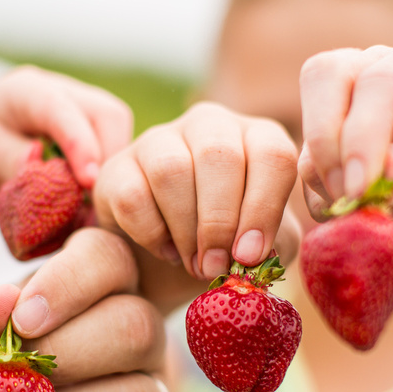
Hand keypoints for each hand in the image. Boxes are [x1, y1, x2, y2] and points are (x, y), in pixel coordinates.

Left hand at [0, 65, 133, 199]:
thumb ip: (7, 157)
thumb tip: (42, 167)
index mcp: (26, 90)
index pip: (63, 109)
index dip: (81, 143)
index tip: (89, 182)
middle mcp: (62, 93)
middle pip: (108, 116)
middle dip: (111, 160)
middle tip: (98, 205)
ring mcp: (80, 115)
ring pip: (120, 136)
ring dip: (115, 174)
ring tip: (96, 211)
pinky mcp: (92, 138)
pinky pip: (116, 156)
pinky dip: (111, 183)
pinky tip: (96, 209)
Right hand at [94, 101, 299, 281]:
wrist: (171, 259)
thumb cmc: (228, 245)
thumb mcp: (262, 246)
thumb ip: (275, 244)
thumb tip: (255, 251)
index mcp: (257, 138)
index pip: (272, 155)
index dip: (264, 208)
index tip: (250, 256)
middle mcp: (210, 125)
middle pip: (219, 156)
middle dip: (220, 221)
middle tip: (218, 266)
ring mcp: (159, 139)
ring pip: (171, 170)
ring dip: (186, 229)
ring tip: (195, 264)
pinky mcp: (118, 166)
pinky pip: (132, 195)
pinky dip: (151, 233)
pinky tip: (167, 251)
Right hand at [298, 29, 392, 267]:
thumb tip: (364, 183)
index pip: (381, 81)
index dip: (363, 134)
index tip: (361, 189)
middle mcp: (382, 69)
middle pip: (324, 77)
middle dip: (328, 140)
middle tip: (348, 194)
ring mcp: (351, 106)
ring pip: (310, 131)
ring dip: (331, 181)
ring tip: (382, 208)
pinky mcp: (332, 148)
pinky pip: (306, 170)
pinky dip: (327, 201)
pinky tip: (372, 212)